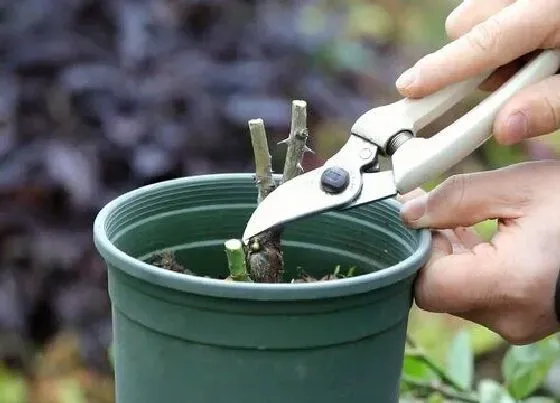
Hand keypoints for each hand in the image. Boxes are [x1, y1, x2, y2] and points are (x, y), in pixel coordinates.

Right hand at [396, 0, 559, 144]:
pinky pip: (486, 10)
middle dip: (467, 58)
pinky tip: (527, 45)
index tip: (409, 87)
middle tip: (503, 80)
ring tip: (522, 62)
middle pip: (465, 23)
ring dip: (481, 44)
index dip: (442, 69)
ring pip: (471, 15)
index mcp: (551, 10)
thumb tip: (503, 129)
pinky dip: (494, 30)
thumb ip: (549, 105)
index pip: (485, 43)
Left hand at [399, 160, 559, 343]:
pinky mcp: (520, 319)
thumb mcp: (521, 187)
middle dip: (430, 247)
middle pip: (438, 290)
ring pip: (455, 293)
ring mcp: (516, 323)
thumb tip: (408, 212)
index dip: (416, 249)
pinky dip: (468, 266)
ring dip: (449, 255)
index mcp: (512, 283)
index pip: (427, 286)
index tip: (417, 217)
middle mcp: (510, 316)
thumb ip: (457, 198)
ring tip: (456, 216)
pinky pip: (476, 295)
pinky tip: (474, 235)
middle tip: (432, 209)